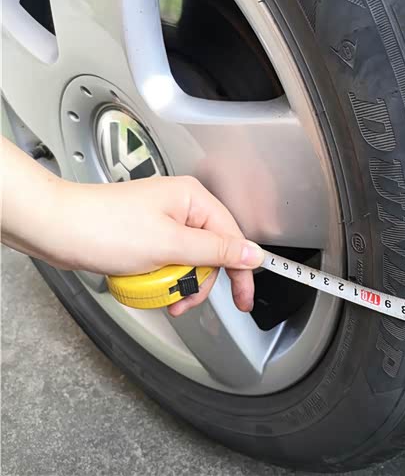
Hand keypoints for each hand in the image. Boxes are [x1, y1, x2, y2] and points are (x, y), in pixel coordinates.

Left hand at [2, 139, 262, 316]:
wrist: (56, 229)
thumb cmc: (104, 228)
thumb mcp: (170, 245)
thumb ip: (216, 251)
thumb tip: (252, 254)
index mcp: (193, 199)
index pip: (232, 237)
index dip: (240, 270)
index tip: (243, 298)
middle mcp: (182, 206)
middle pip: (212, 252)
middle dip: (200, 282)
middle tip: (186, 300)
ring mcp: (164, 221)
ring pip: (190, 261)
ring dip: (179, 284)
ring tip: (162, 296)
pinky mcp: (148, 235)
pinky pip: (170, 261)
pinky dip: (163, 278)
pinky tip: (151, 286)